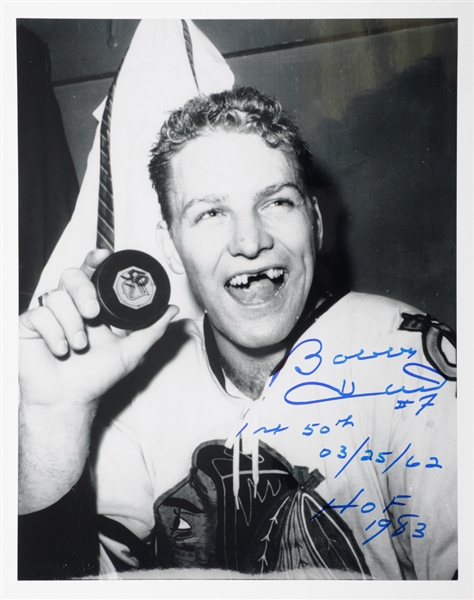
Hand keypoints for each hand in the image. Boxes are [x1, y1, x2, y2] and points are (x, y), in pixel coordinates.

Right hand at [18, 249, 178, 512]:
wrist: (69, 400)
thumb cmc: (97, 378)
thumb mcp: (131, 352)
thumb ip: (152, 330)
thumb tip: (173, 309)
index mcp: (94, 306)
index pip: (93, 273)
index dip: (96, 260)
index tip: (104, 255)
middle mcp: (71, 305)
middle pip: (72, 275)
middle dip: (83, 291)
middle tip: (92, 314)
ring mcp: (49, 313)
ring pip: (56, 295)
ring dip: (71, 323)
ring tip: (79, 346)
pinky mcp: (30, 324)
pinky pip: (39, 314)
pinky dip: (54, 334)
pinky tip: (60, 350)